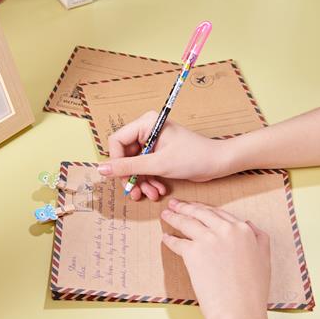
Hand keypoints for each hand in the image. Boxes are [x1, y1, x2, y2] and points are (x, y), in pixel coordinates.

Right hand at [97, 111, 234, 200]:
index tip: (123, 178)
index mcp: (146, 123)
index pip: (117, 141)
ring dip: (141, 182)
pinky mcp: (158, 154)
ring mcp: (152, 143)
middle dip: (131, 176)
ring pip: (134, 165)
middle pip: (124, 156)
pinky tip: (157, 191)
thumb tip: (101, 170)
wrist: (218, 163)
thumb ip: (128, 166)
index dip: (116, 161)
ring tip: (150, 195)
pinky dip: (149, 181)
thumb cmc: (193, 157)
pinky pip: (144, 169)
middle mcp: (147, 130)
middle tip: (135, 192)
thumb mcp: (158, 164)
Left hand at [161, 198, 270, 318]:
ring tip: (165, 214)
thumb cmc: (252, 291)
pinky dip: (169, 239)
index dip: (204, 208)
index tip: (195, 206)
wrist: (238, 310)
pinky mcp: (192, 252)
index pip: (219, 213)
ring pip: (186, 222)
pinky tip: (165, 237)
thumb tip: (249, 224)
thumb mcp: (264, 259)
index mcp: (244, 230)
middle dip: (184, 207)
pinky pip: (177, 242)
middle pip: (200, 213)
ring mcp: (208, 239)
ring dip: (173, 217)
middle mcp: (226, 230)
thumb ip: (258, 238)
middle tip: (174, 204)